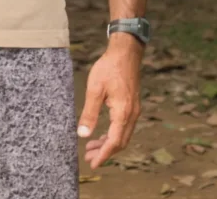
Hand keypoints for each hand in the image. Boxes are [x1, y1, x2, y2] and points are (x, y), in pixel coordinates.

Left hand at [77, 34, 143, 168]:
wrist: (125, 53)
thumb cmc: (109, 68)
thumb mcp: (94, 89)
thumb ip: (89, 113)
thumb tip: (82, 134)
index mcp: (123, 113)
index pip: (114, 142)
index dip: (103, 155)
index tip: (92, 163)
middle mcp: (131, 115)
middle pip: (120, 142)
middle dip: (104, 152)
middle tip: (88, 157)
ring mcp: (133, 111)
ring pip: (122, 135)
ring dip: (108, 143)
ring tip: (91, 147)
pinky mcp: (131, 106)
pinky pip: (123, 127)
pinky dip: (112, 134)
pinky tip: (101, 133)